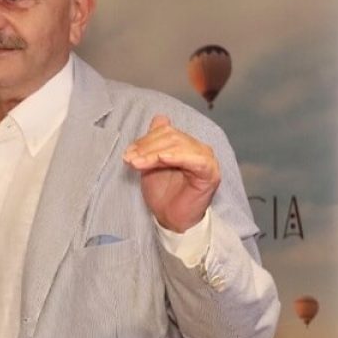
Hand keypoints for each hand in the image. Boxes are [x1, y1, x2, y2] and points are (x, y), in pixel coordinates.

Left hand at [122, 115, 219, 232]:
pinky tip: (162, 159)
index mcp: (186, 144)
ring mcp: (206, 159)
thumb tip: (159, 118)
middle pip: (171, 136)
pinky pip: (196, 159)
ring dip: (154, 153)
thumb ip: (153, 143)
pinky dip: (177, 156)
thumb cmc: (163, 193)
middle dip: (147, 146)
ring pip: (179, 145)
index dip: (145, 139)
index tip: (128, 154)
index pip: (166, 131)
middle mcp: (199, 148)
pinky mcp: (210, 173)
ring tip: (137, 164)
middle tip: (130, 159)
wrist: (171, 219)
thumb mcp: (152, 164)